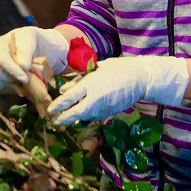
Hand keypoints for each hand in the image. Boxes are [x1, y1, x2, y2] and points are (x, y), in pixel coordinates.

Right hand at [0, 27, 68, 90]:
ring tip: (19, 76)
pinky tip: (14, 79)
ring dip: (9, 82)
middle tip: (25, 78)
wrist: (25, 47)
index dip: (13, 71)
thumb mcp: (29, 44)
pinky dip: (5, 85)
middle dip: (12, 78)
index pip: (3, 60)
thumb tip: (22, 66)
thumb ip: (26, 54)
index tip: (25, 79)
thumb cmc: (28, 44)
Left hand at [48, 56, 188, 124]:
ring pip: (85, 116)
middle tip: (54, 122)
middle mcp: (95, 99)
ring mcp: (104, 108)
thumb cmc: (117, 68)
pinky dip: (86, 116)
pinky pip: (94, 116)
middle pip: (75, 113)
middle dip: (64, 119)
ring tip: (65, 119)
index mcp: (90, 85)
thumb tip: (63, 90)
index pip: (69, 98)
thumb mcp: (95, 70)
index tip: (50, 110)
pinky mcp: (110, 113)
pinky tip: (82, 114)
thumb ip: (78, 80)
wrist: (141, 79)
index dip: (58, 105)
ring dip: (75, 118)